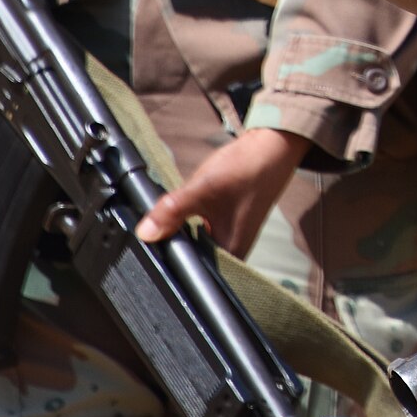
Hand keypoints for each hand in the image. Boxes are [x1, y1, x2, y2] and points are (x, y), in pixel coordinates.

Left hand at [136, 127, 310, 251]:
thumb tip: (145, 234)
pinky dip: (189, 223)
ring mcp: (230, 238)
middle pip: (190, 259)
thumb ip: (173, 210)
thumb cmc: (247, 168)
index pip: (190, 271)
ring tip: (169, 218)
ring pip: (193, 244)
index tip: (147, 249)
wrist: (272, 145)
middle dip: (170, 245)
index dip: (166, 260)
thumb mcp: (204, 188)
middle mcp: (233, 252)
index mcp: (231, 253)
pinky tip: (183, 211)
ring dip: (179, 232)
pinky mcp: (227, 225)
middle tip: (154, 229)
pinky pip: (200, 232)